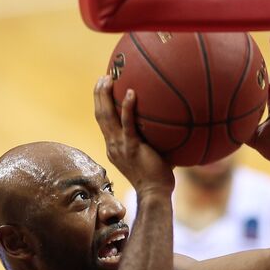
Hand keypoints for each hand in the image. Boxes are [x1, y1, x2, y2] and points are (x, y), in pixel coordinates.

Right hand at [94, 74, 173, 195]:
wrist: (155, 193)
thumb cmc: (158, 176)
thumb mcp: (150, 153)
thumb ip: (153, 138)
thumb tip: (170, 122)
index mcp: (114, 146)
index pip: (103, 122)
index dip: (101, 104)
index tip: (103, 88)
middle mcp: (112, 145)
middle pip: (100, 115)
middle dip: (99, 94)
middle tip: (103, 77)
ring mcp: (119, 146)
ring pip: (106, 117)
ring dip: (105, 96)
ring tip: (108, 79)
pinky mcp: (131, 148)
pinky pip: (127, 124)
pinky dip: (128, 108)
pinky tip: (132, 93)